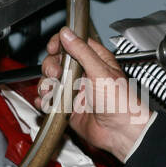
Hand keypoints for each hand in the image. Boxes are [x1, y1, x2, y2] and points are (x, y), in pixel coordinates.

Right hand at [36, 27, 151, 162]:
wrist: (121, 132)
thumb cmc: (121, 103)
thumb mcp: (101, 71)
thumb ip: (82, 51)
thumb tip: (67, 33)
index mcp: (95, 60)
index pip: (73, 43)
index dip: (60, 43)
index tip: (53, 48)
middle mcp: (84, 74)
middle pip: (57, 61)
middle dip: (51, 66)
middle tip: (55, 74)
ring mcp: (75, 91)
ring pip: (51, 81)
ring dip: (46, 85)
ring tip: (51, 91)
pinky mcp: (68, 108)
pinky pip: (50, 101)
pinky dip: (44, 101)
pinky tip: (45, 102)